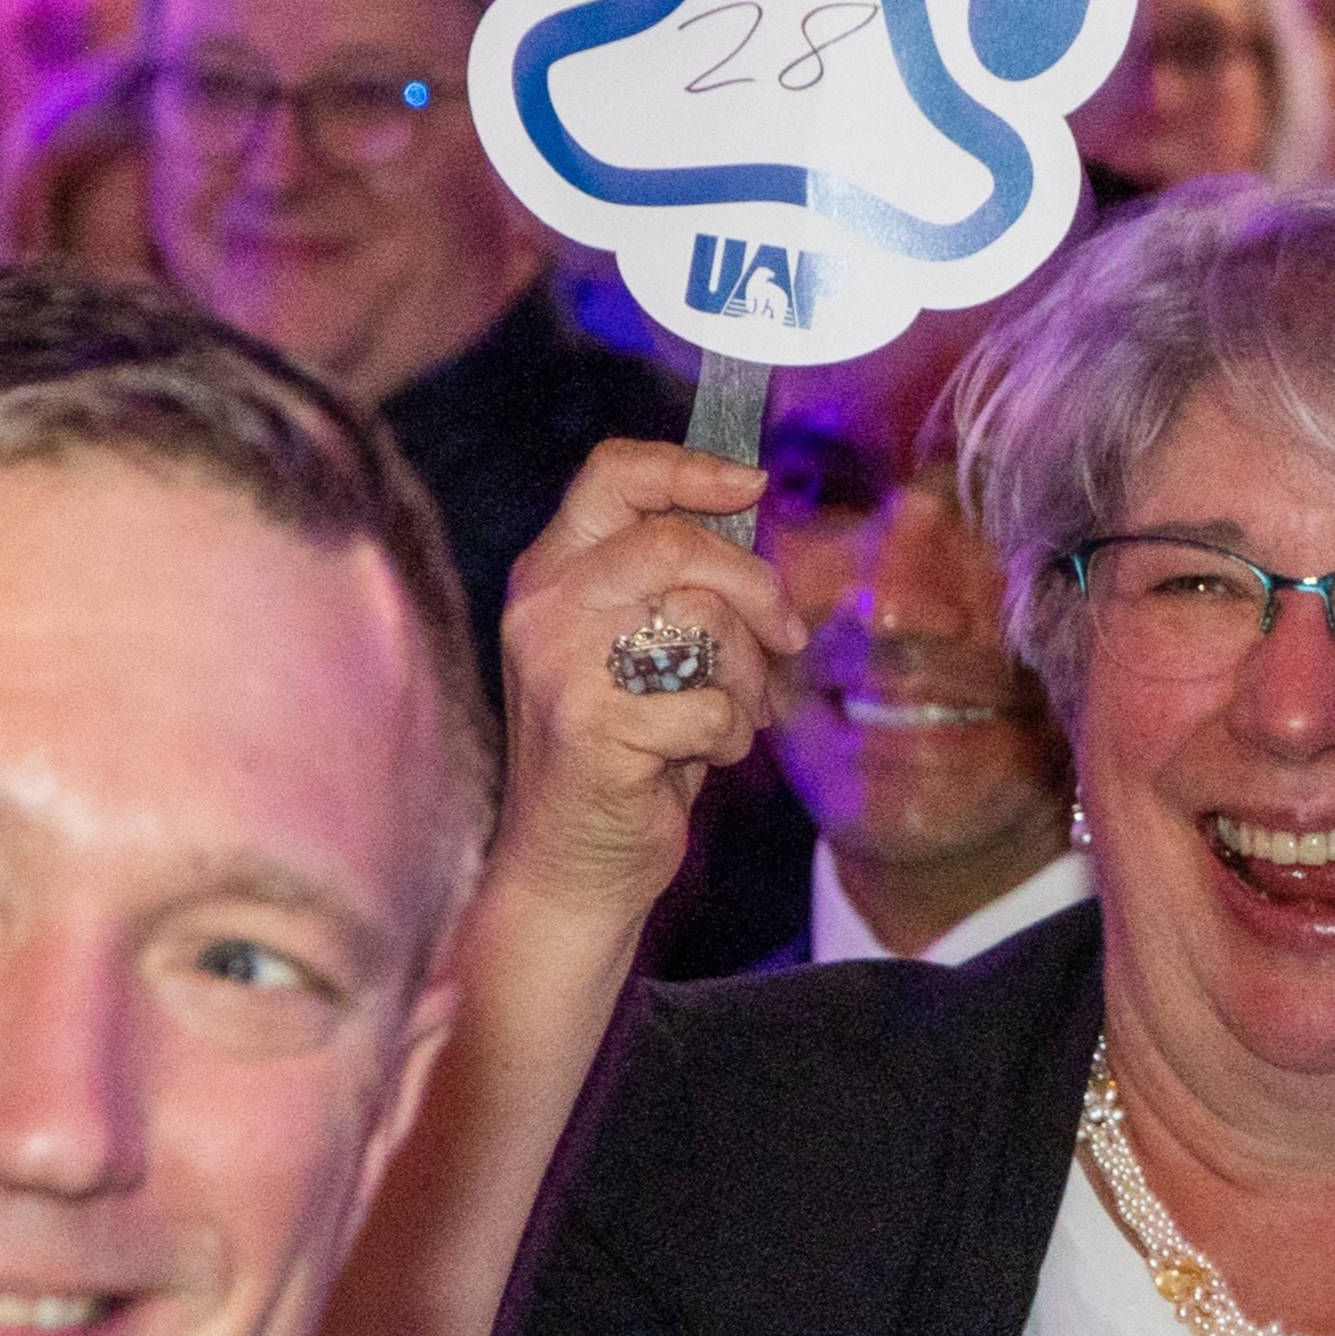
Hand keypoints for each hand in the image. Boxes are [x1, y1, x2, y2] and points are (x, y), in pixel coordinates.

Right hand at [492, 440, 810, 926]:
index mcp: (551, 575)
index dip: (691, 468)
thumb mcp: (638, 650)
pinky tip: (701, 761)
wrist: (569, 866)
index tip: (753, 485)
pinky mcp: (590, 728)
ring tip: (734, 716)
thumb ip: (673, 584)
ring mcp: (560, 667)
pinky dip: (729, 739)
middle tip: (789, 637)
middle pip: (675, 541)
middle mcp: (545, 609)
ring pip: (703, 621)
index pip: (612, 474)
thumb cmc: (624, 752)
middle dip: (754, 586)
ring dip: (748, 678)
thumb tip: (750, 511)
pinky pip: (709, 707)